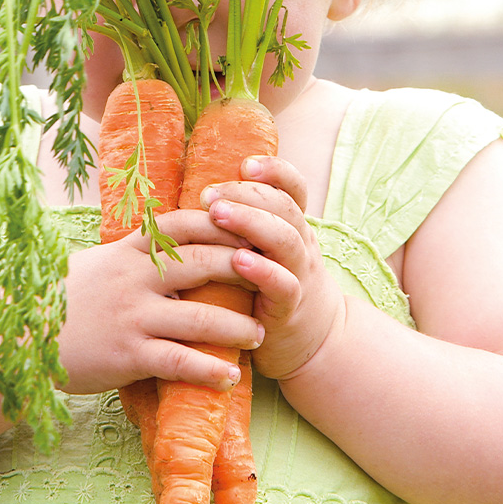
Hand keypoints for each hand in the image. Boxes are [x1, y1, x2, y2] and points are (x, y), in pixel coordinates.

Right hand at [56, 208, 263, 394]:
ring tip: (259, 332)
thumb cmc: (61, 298)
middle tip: (272, 278)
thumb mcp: (98, 263)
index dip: (222, 224)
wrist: (20, 337)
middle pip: (202, 263)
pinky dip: (209, 369)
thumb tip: (172, 242)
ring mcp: (132, 316)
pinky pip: (179, 361)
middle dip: (243, 269)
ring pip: (200, 316)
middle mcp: (134, 277)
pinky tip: (229, 376)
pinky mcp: (127, 355)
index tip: (252, 227)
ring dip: (237, 326)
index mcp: (128, 250)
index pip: (184, 225)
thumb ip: (135, 254)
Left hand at [200, 155, 344, 380]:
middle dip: (246, 194)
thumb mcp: (264, 248)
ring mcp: (299, 274)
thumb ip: (242, 222)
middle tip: (209, 194)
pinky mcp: (290, 308)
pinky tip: (238, 261)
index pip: (293, 187)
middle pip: (283, 206)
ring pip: (285, 239)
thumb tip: (193, 189)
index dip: (274, 170)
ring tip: (218, 215)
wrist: (309, 340)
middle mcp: (300, 243)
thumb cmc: (269, 285)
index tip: (245, 163)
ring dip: (250, 223)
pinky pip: (284, 285)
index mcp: (291, 224)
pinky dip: (262, 271)